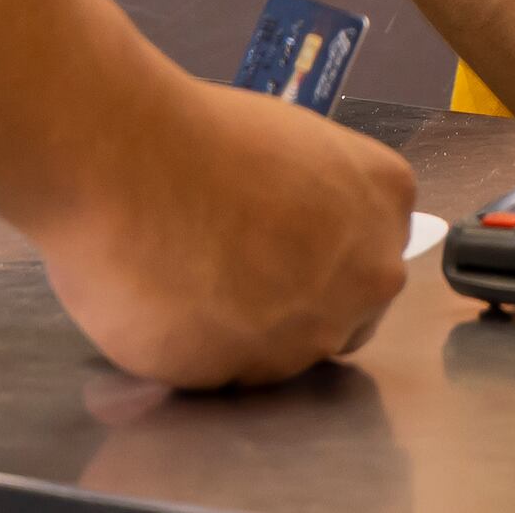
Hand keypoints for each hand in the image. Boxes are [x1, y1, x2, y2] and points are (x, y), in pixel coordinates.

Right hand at [30, 75, 416, 390]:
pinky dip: (198, 347)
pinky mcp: (249, 378)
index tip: (276, 233)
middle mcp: (367, 277)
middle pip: (343, 310)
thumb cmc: (198, 136)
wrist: (128, 162)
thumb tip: (293, 235)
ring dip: (243, 326)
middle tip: (229, 258)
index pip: (371, 249)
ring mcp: (312, 334)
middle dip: (294, 295)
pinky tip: (166, 298)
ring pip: (283, 351)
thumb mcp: (292, 147)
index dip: (319, 247)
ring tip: (184, 271)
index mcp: (385, 201)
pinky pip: (226, 372)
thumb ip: (318, 204)